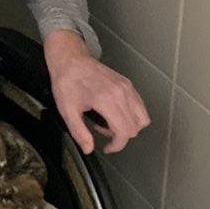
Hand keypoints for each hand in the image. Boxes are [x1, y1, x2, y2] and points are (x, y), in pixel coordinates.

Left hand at [44, 31, 149, 154]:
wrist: (70, 59)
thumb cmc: (66, 82)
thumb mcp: (67, 110)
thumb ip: (79, 132)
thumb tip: (88, 149)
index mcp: (106, 100)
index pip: (124, 131)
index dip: (117, 145)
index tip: (107, 148)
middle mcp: (121, 93)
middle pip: (135, 127)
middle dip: (120, 136)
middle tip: (102, 131)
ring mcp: (127, 87)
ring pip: (142, 117)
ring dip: (129, 126)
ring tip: (109, 122)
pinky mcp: (128, 83)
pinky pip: (139, 105)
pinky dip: (132, 115)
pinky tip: (114, 113)